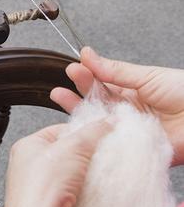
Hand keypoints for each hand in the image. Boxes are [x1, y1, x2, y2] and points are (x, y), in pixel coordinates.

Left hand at [4, 120, 110, 206]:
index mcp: (27, 146)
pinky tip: (97, 194)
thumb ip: (94, 131)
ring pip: (73, 177)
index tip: (102, 133)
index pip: (60, 130)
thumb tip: (108, 121)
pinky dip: (88, 195)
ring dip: (89, 177)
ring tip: (102, 174)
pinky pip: (75, 197)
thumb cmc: (42, 187)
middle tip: (105, 154)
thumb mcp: (74, 146)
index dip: (82, 131)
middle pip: (68, 154)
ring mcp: (40, 190)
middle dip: (88, 155)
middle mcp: (30, 168)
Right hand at [50, 46, 183, 165]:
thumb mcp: (146, 76)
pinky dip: (95, 138)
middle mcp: (127, 113)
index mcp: (131, 93)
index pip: (102, 84)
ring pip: (99, 124)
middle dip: (77, 94)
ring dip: (79, 113)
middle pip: (96, 105)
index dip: (86, 77)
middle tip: (60, 87)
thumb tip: (88, 55)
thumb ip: (115, 71)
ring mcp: (129, 132)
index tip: (73, 68)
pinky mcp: (135, 151)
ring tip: (60, 100)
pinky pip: (111, 145)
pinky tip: (81, 129)